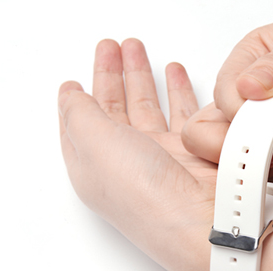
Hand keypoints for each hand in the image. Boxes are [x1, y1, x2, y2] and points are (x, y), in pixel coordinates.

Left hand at [58, 39, 213, 270]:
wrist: (202, 222)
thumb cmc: (146, 194)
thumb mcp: (94, 144)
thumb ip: (78, 113)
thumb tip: (70, 95)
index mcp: (94, 165)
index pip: (81, 122)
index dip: (79, 96)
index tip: (76, 78)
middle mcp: (127, 163)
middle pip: (115, 109)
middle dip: (112, 75)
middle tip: (114, 47)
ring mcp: (161, 158)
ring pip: (149, 106)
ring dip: (144, 77)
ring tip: (140, 51)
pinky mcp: (193, 154)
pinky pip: (182, 113)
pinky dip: (178, 90)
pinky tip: (177, 75)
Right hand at [182, 0, 272, 173]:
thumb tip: (247, 88)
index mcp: (251, 60)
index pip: (222, 98)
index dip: (234, 118)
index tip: (257, 125)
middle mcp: (259, 93)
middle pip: (215, 129)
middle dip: (230, 147)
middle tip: (259, 150)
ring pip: (241, 152)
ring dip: (252, 162)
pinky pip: (271, 165)